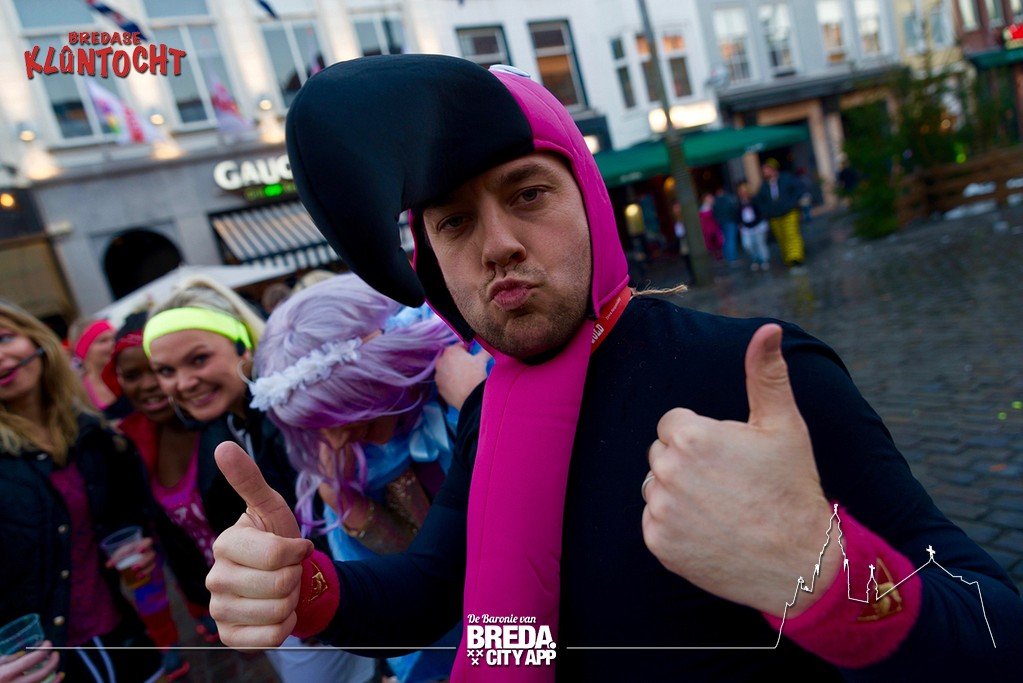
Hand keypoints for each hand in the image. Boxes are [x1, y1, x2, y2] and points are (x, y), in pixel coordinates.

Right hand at [0, 641, 59, 682]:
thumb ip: (9, 660)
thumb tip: (23, 654)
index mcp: (7, 673)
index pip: (31, 660)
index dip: (43, 650)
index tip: (48, 643)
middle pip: (41, 674)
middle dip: (52, 663)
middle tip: (56, 654)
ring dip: (55, 678)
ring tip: (59, 670)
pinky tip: (57, 680)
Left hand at [105, 536, 155, 578]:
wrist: (132, 556)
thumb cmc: (127, 552)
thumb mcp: (121, 552)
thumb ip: (115, 558)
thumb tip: (108, 565)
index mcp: (144, 543)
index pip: (147, 542)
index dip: (145, 546)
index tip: (138, 551)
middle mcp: (149, 551)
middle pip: (151, 554)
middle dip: (143, 562)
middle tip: (133, 568)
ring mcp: (151, 560)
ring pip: (152, 564)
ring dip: (145, 570)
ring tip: (137, 576)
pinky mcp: (150, 567)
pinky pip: (150, 571)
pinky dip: (145, 574)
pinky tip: (139, 577)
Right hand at [206, 441, 313, 647]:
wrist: (285, 578)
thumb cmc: (277, 539)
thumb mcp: (271, 507)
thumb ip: (249, 479)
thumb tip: (223, 447)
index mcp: (225, 543)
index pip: (276, 554)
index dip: (297, 552)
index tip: (297, 548)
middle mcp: (215, 577)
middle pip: (279, 585)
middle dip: (296, 577)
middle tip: (288, 571)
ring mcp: (218, 609)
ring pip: (277, 612)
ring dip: (292, 601)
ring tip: (283, 590)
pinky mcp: (229, 635)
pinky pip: (270, 638)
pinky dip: (285, 627)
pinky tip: (277, 613)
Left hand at [434, 344, 489, 410]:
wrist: (471, 398)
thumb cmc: (476, 375)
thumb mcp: (482, 360)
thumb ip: (484, 350)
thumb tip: (488, 346)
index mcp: (451, 351)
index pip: (459, 346)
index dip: (467, 350)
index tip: (473, 355)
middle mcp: (440, 361)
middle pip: (451, 357)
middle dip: (458, 360)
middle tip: (469, 366)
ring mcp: (438, 375)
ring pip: (446, 369)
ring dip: (453, 371)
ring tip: (464, 377)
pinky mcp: (438, 387)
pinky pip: (445, 381)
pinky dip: (450, 382)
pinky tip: (459, 386)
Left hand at [642, 324, 837, 616]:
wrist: (798, 563)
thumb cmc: (791, 488)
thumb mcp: (783, 425)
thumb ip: (766, 374)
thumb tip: (768, 329)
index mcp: (690, 436)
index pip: (673, 423)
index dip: (704, 436)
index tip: (731, 457)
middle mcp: (667, 471)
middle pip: (662, 453)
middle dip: (689, 462)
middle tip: (730, 483)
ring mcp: (660, 510)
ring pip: (657, 487)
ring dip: (680, 493)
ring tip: (721, 507)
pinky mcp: (658, 543)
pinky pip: (655, 522)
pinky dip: (676, 526)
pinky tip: (710, 531)